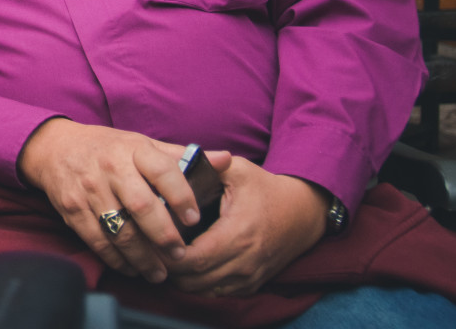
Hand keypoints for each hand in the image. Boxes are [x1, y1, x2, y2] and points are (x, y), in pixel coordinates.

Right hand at [17, 118, 203, 283]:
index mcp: (134, 149)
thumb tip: (226, 159)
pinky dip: (116, 259)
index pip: (163, 171)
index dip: (183, 197)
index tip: (195, 219)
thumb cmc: (109, 149)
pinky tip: (132, 268)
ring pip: (120, 230)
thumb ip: (181, 156)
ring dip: (143, 257)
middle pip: (142, 206)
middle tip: (180, 255)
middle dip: (164, 236)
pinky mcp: (72, 209)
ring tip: (160, 273)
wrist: (55, 149)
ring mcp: (89, 189)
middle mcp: (111, 167)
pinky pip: (97, 241)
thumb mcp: (143, 145)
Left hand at [166, 157, 326, 296]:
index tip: (153, 239)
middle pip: (194, 279)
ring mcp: (249, 276)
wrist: (303, 213)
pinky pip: (217, 294)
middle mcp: (245, 261)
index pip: (194, 258)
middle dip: (169, 268)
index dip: (168, 253)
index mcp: (238, 233)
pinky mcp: (251, 284)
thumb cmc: (265, 189)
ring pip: (203, 290)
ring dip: (181, 278)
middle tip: (152, 249)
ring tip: (166, 256)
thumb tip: (176, 161)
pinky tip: (187, 266)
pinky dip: (198, 284)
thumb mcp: (239, 170)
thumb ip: (207, 165)